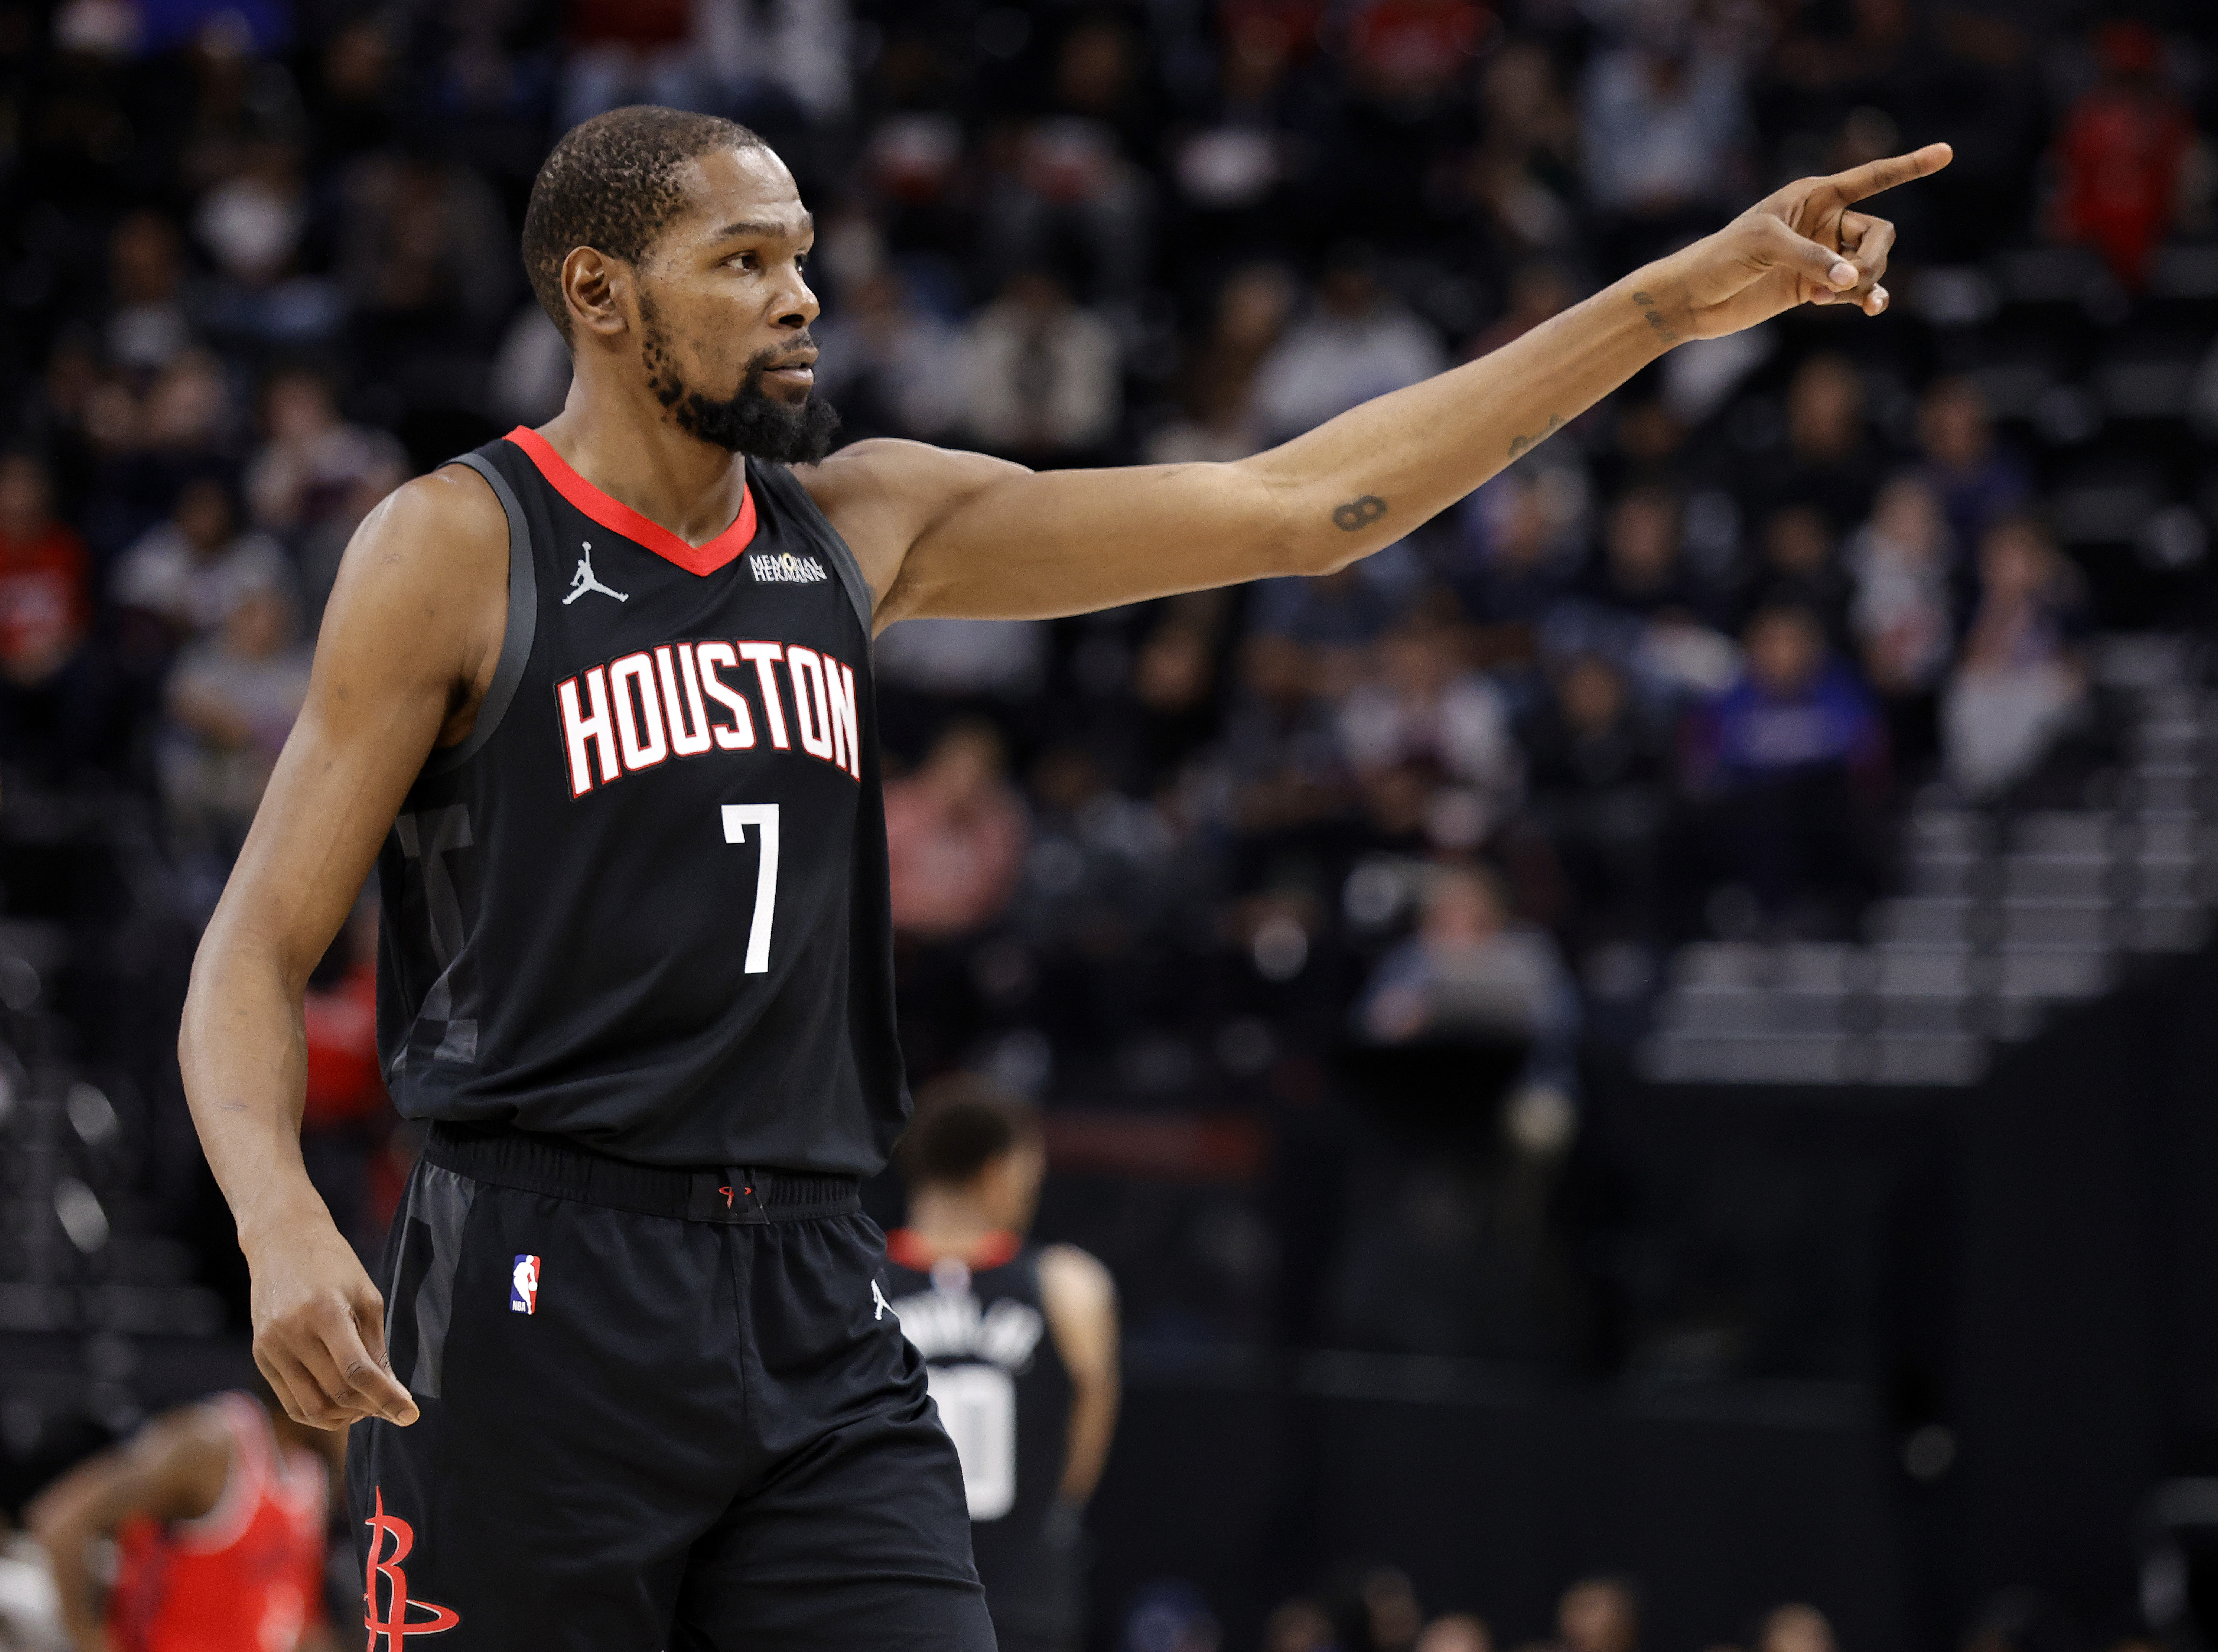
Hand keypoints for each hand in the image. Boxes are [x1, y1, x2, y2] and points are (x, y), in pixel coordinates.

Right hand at [244, 1206, 418, 1429]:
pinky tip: (342, 1403)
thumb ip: (377, 1346)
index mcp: (324, 1312)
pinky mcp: (261, 1356)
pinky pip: (292, 1402)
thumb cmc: (334, 1264)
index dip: (386, 1398)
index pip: (357, 1371)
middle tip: (393, 1405)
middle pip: (336, 1393)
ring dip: (346, 1417)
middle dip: (371, 1408)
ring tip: (368, 1405)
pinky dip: (320, 1412)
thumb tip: (392, 1392)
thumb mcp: (367, 1297)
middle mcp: (292, 1334)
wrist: (282, 1241)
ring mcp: (271, 1348)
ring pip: (312, 1408)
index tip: (411, 1415)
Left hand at [1640, 143, 1953, 342]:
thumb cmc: (1721, 258)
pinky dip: (1866, 297)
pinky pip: (1858, 289)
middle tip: (1850, 281)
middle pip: (1880, 233)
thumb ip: (1812, 260)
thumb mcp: (1765, 246)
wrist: (1694, 299)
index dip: (1909, 166)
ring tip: (1834, 298)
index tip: (1947, 152)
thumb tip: (1854, 281)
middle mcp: (1824, 222)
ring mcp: (1822, 256)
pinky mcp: (1815, 288)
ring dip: (1865, 281)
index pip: (1871, 178)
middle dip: (1874, 257)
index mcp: (1814, 196)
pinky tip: (1870, 308)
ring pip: (1871, 263)